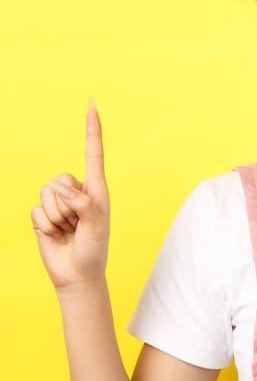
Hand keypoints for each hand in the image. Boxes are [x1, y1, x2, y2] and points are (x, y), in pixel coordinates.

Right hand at [33, 100, 111, 292]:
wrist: (76, 274)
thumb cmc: (94, 251)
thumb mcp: (97, 227)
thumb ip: (85, 205)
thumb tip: (64, 188)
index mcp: (97, 189)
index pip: (93, 154)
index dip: (92, 130)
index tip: (92, 106)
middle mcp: (77, 191)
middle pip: (60, 179)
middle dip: (66, 204)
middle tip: (77, 225)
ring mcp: (58, 202)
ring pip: (46, 194)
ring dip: (57, 217)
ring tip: (68, 230)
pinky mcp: (42, 214)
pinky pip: (35, 211)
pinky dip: (45, 226)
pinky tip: (55, 235)